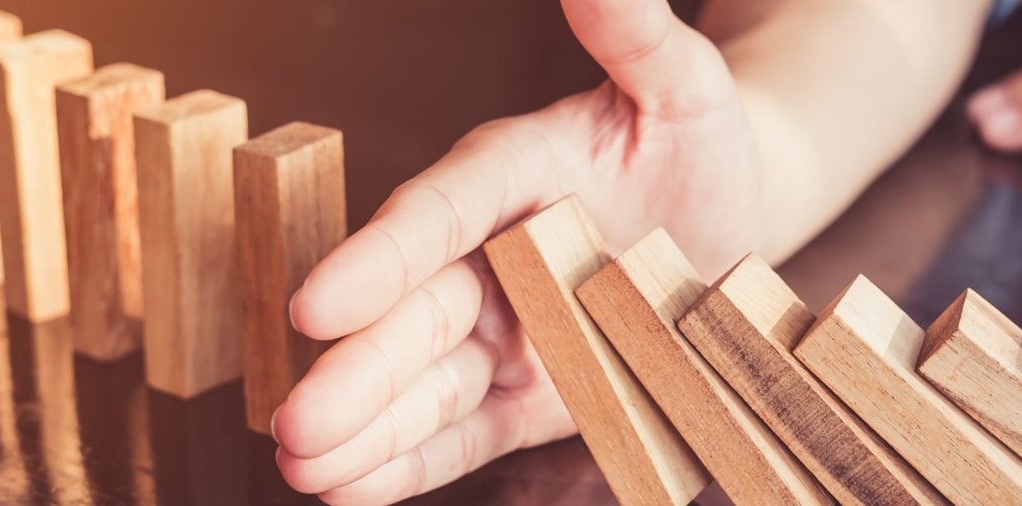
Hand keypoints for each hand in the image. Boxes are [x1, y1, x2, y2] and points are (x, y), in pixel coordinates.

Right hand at [270, 0, 761, 503]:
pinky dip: (411, 463)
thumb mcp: (684, 88)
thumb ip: (637, 40)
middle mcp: (491, 257)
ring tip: (304, 468)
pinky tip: (351, 489)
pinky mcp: (528, 396)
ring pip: (427, 383)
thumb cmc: (699, 145)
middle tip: (294, 421)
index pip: (436, 214)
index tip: (317, 303)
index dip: (378, 260)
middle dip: (357, 371)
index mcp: (510, 174)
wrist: (727, 221)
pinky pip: (465, 431)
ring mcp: (506, 333)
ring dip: (366, 430)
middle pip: (416, 314)